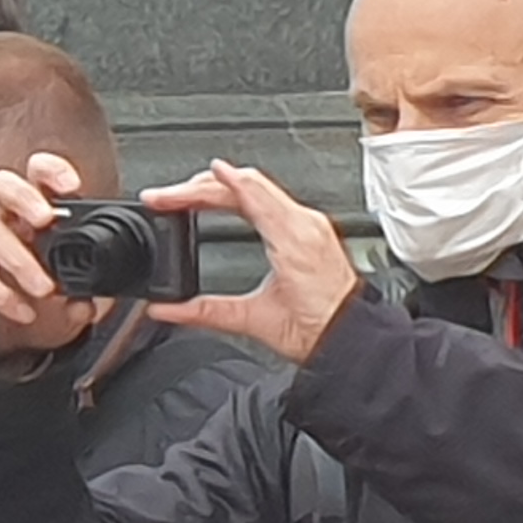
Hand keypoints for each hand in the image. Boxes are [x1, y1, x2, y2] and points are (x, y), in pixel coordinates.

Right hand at [0, 154, 112, 359]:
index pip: (39, 175)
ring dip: (21, 262)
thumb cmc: (44, 297)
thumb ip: (87, 292)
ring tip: (46, 290)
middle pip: (2, 184)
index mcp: (39, 214)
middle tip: (44, 219)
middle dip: (23, 196)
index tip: (71, 187)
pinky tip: (24, 311)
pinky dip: (1, 293)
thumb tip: (87, 304)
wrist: (10, 333)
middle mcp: (7, 221)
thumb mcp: (77, 291)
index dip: (51, 171)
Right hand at [146, 161, 362, 365]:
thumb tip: (166, 309)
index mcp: (293, 239)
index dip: (203, 187)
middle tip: (166, 197)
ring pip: (259, 186)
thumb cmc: (321, 329)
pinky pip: (273, 196)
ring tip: (186, 195)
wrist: (356, 339)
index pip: (243, 194)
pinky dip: (242, 191)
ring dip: (219, 186)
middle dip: (200, 185)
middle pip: (247, 184)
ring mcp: (311, 224)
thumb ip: (206, 311)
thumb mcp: (256, 320)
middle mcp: (305, 224)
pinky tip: (227, 197)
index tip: (171, 190)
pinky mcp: (312, 230)